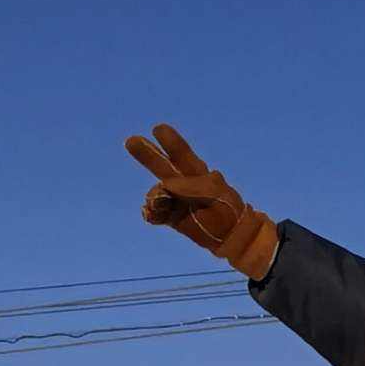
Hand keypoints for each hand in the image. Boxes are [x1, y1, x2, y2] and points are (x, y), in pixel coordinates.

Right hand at [122, 124, 280, 281]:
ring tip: (159, 203)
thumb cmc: (228, 209)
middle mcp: (182, 183)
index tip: (159, 129)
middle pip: (162, 166)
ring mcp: (175, 200)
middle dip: (148, 154)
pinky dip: (152, 213)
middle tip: (131, 141)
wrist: (233, 236)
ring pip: (157, 193)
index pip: (181, 154)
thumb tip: (164, 187)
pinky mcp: (171, 217)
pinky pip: (156, 213)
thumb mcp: (216, 193)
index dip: (170, 142)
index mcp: (196, 172)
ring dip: (154, 196)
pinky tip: (151, 214)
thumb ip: (191, 187)